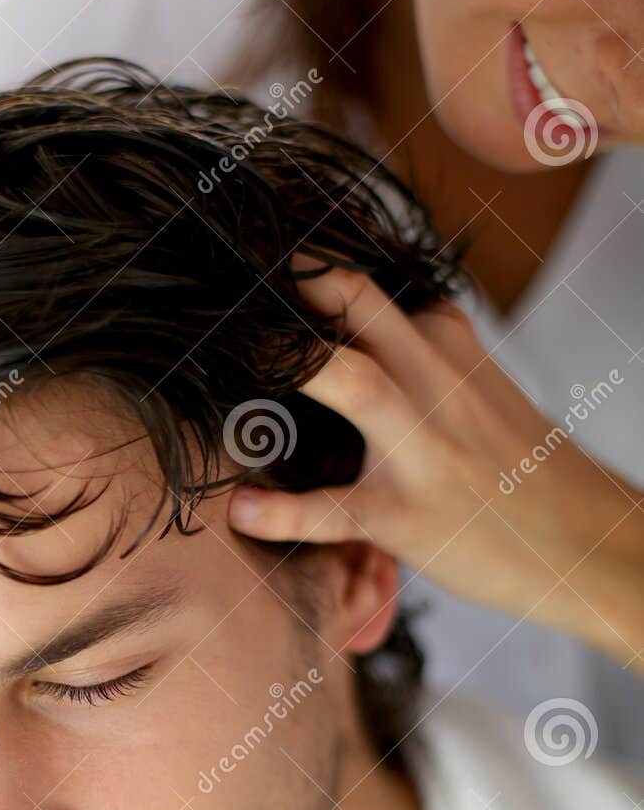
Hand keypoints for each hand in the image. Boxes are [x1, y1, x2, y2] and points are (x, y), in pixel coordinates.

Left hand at [227, 268, 643, 670]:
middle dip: (291, 287)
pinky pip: (332, 510)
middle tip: (229, 286)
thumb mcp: (478, 383)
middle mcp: (434, 379)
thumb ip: (419, 350)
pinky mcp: (404, 514)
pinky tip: (243, 512)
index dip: (302, 274)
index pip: (366, 287)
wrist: (584, 540)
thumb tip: (350, 326)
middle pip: (357, 303)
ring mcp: (420, 446)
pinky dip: (280, 514)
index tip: (247, 269)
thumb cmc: (518, 465)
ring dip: (292, 364)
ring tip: (225, 358)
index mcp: (446, 342)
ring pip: (353, 383)